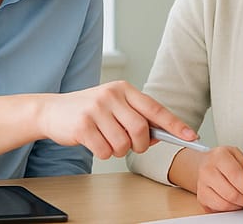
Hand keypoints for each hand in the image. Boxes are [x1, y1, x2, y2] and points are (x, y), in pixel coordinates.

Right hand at [38, 80, 196, 159]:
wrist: (52, 110)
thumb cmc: (88, 110)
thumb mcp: (113, 106)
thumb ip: (136, 117)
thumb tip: (159, 135)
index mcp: (123, 89)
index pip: (155, 108)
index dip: (175, 125)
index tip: (191, 137)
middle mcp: (111, 95)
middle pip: (141, 129)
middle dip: (140, 145)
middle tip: (132, 145)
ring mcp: (96, 109)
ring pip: (123, 143)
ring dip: (119, 150)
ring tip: (108, 141)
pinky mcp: (83, 125)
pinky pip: (105, 151)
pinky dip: (104, 153)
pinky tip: (95, 143)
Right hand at [195, 146, 242, 212]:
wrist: (206, 163)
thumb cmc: (224, 160)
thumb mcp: (237, 156)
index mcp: (219, 156)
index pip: (236, 175)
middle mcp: (207, 169)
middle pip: (231, 194)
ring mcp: (201, 184)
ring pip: (225, 205)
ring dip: (238, 206)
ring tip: (242, 199)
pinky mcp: (201, 198)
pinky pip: (218, 210)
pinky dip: (229, 209)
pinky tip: (232, 202)